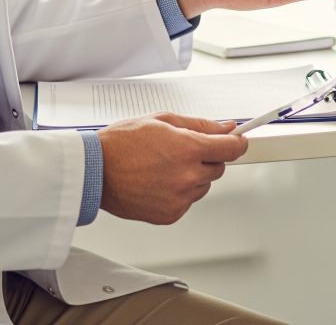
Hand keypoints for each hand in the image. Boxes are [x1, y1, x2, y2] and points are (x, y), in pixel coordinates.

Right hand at [98, 113, 248, 224]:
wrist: (96, 171)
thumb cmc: (123, 143)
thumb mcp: (164, 121)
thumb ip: (201, 125)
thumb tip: (225, 128)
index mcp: (189, 149)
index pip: (232, 149)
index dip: (238, 143)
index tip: (239, 140)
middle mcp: (188, 176)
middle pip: (219, 167)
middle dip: (208, 156)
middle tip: (184, 149)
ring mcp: (179, 198)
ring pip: (203, 185)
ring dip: (193, 175)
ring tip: (165, 165)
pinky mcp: (170, 214)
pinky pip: (187, 201)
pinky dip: (180, 192)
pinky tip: (160, 181)